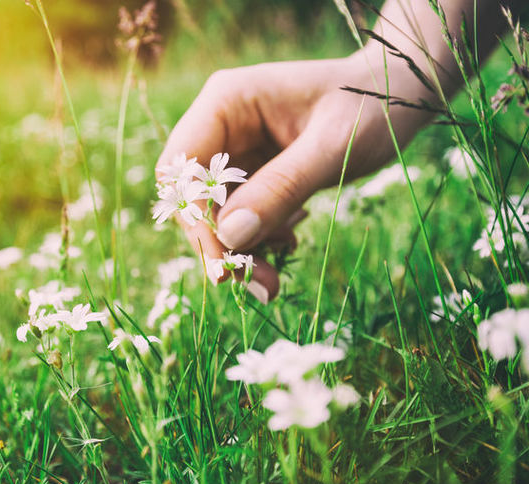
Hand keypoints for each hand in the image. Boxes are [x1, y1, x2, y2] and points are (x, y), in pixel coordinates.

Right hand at [156, 54, 432, 300]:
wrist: (404, 98)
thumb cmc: (375, 106)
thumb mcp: (333, 147)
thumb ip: (282, 188)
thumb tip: (230, 236)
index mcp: (226, 102)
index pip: (182, 166)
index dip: (193, 215)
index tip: (222, 260)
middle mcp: (221, 125)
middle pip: (193, 195)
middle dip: (220, 242)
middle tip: (256, 282)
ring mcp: (236, 149)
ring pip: (214, 213)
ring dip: (239, 249)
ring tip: (274, 277)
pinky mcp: (253, 173)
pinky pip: (239, 216)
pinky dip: (257, 239)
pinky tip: (288, 239)